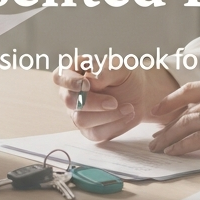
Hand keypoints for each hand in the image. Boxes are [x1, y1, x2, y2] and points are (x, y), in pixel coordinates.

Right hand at [52, 64, 180, 142]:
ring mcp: (78, 113)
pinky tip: (127, 116)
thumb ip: (105, 70)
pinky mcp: (89, 129)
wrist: (140, 93)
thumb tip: (91, 80)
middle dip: (93, 102)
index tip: (87, 84)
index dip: (69, 82)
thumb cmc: (125, 76)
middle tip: (114, 101)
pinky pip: (95, 133)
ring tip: (129, 108)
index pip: (59, 76)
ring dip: (107, 116)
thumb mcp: (120, 67)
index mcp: (74, 72)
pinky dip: (114, 125)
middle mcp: (71, 94)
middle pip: (70, 101)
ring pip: (81, 120)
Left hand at [148, 78, 199, 156]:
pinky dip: (183, 146)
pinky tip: (175, 152)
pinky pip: (199, 139)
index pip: (191, 89)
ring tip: (159, 148)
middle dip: (166, 124)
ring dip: (170, 137)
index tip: (157, 111)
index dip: (170, 100)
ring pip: (188, 124)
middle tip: (155, 137)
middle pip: (186, 109)